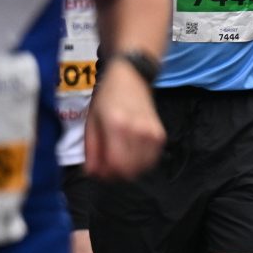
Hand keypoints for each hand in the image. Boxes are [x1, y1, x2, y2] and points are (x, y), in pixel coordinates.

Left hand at [83, 61, 164, 180]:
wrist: (132, 78)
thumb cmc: (107, 98)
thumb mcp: (91, 121)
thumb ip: (91, 149)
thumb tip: (92, 173)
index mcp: (118, 126)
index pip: (116, 165)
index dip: (106, 174)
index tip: (98, 171)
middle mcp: (138, 131)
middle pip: (130, 170)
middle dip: (116, 173)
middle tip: (107, 164)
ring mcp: (152, 134)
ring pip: (142, 168)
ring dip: (129, 169)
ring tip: (119, 157)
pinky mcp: (160, 135)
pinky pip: (151, 160)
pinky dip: (141, 162)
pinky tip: (132, 153)